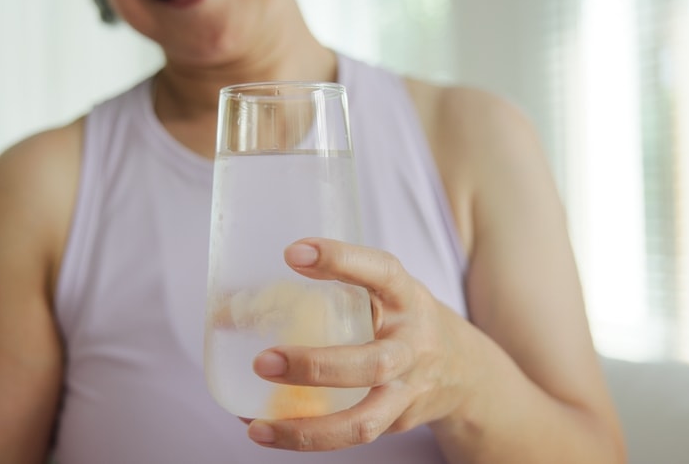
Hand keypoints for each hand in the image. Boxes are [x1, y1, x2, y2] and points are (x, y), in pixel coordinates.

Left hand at [245, 238, 472, 450]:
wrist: (463, 370)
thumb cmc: (397, 319)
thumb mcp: (378, 292)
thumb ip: (325, 289)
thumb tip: (226, 304)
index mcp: (405, 298)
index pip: (380, 272)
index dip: (341, 260)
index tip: (293, 253)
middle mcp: (411, 345)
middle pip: (372, 364)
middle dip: (317, 367)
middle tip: (263, 361)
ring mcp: (406, 390)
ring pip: (364, 421)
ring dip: (308, 427)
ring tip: (257, 423)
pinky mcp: (395, 422)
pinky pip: (350, 435)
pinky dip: (304, 436)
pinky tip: (264, 429)